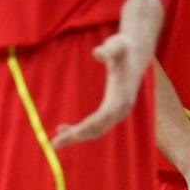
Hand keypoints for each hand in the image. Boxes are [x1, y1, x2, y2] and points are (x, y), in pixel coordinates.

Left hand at [52, 0, 160, 148]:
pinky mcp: (114, 110)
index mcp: (121, 97)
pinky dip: (81, 130)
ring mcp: (119, 111)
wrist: (136, 52)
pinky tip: (64, 128)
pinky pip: (97, 125)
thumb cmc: (123, 47)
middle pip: (98, 130)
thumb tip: (96, 53)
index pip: (100, 119)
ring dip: (77, 136)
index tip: (64, 136)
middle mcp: (122, 108)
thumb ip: (107, 49)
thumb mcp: (117, 44)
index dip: (82, 129)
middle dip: (76, 138)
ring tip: (55, 140)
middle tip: (53, 144)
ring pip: (97, 131)